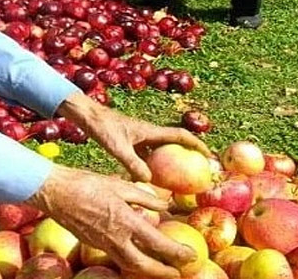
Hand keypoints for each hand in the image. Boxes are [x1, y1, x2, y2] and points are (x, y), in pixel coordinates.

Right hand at [26, 166, 195, 277]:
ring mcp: (102, 243)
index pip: (158, 244)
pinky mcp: (93, 243)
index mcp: (126, 221)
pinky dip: (131, 259)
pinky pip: (116, 256)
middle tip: (179, 273)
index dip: (176, 253)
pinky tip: (137, 253)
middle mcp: (116, 238)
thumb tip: (165, 207)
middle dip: (163, 272)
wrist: (55, 192)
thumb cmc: (88, 183)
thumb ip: (145, 198)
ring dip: (147, 270)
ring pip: (129, 265)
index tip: (190, 255)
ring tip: (161, 269)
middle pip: (143, 266)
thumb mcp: (120, 185)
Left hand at [56, 92, 212, 181]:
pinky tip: (150, 179)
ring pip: (161, 150)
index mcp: (151, 131)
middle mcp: (149, 133)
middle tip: (200, 168)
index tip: (209, 155)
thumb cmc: (102, 128)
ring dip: (171, 160)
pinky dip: (153, 164)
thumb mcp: (117, 147)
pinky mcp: (131, 141)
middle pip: (175, 143)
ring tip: (179, 176)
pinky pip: (147, 154)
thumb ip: (132, 163)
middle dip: (189, 153)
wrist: (87, 115)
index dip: (197, 144)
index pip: (181, 136)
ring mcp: (140, 137)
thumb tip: (148, 181)